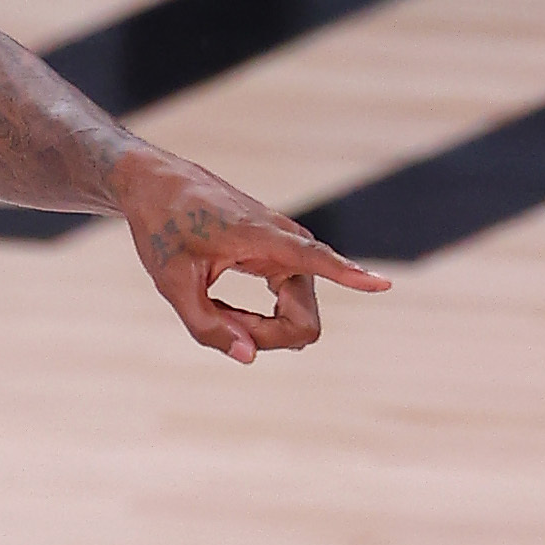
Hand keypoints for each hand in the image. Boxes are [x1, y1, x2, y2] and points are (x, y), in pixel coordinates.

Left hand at [113, 146, 390, 363]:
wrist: (159, 187)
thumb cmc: (163, 228)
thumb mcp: (171, 282)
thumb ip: (205, 325)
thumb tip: (248, 357)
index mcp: (263, 237)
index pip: (317, 259)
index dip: (350, 276)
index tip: (385, 284)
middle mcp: (290, 243)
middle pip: (302, 320)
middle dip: (262, 336)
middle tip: (213, 321)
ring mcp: (290, 251)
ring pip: (296, 316)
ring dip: (255, 326)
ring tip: (211, 308)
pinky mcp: (283, 259)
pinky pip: (287, 305)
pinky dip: (256, 318)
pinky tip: (227, 312)